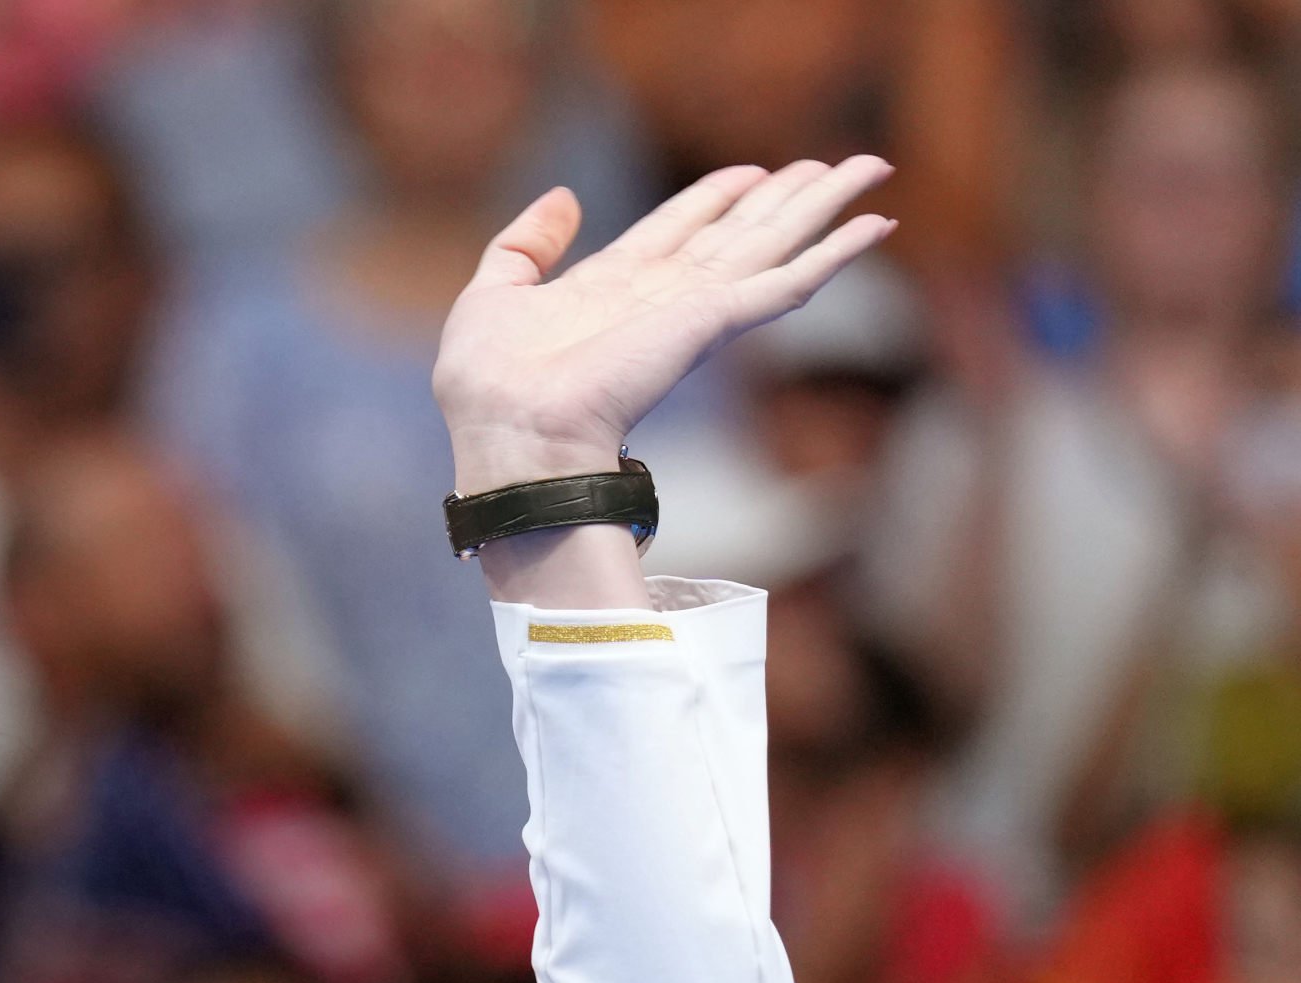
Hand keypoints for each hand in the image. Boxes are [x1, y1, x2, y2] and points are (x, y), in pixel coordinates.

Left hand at [435, 159, 896, 491]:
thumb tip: (564, 196)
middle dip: (789, 196)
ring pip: (776, 242)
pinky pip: (789, 283)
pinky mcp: (715, 322)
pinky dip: (836, 253)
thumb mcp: (492, 294)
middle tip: (840, 164)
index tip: (752, 170)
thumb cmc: (489, 385)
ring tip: (872, 169)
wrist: (510, 434)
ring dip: (826, 205)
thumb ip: (525, 244)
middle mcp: (663, 297)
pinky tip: (877, 226)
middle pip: (741, 231)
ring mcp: (695, 309)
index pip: (677, 228)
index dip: (715, 196)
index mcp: (612, 288)